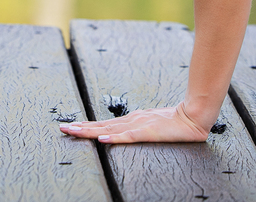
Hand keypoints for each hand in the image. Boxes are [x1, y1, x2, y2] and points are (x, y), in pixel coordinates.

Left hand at [59, 104, 209, 142]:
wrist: (193, 116)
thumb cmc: (173, 122)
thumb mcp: (150, 125)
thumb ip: (137, 128)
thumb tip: (121, 132)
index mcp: (130, 120)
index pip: (104, 124)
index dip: (86, 126)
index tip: (69, 127)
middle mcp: (130, 120)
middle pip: (101, 125)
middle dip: (81, 128)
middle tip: (62, 128)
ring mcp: (138, 125)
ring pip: (109, 129)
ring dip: (90, 131)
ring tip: (74, 131)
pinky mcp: (148, 132)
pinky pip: (129, 136)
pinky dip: (115, 138)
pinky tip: (103, 139)